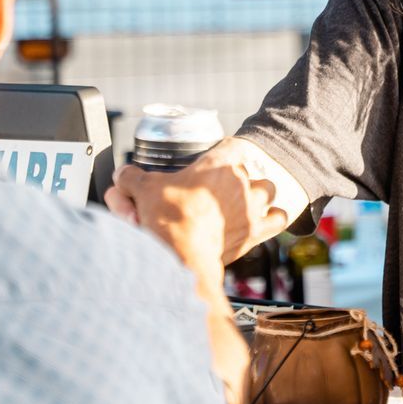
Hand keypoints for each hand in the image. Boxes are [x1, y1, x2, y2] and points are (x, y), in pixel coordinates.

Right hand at [106, 141, 284, 275]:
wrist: (183, 257)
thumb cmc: (166, 221)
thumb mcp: (142, 191)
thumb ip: (131, 177)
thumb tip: (123, 174)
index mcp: (218, 164)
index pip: (231, 146)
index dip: (222, 153)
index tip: (213, 163)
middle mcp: (241, 181)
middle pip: (247, 170)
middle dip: (235, 179)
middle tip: (216, 192)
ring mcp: (253, 205)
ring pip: (268, 189)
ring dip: (258, 195)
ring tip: (242, 204)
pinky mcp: (259, 231)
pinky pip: (279, 218)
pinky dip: (273, 220)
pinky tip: (261, 223)